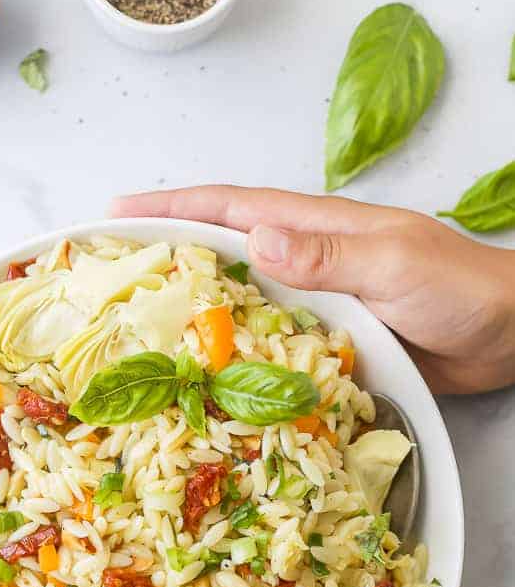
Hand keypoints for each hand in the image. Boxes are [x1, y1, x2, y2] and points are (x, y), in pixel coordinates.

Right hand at [111, 185, 514, 394]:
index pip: (229, 210)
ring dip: (193, 311)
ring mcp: (313, 304)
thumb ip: (329, 254)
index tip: (117, 215)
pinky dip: (234, 354)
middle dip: (167, 257)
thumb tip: (257, 238)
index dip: (172, 209)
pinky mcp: (324, 344)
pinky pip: (266, 346)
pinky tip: (205, 376)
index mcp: (316, 228)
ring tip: (138, 332)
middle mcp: (306, 262)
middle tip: (110, 276)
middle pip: (222, 252)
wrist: (506, 334)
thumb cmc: (460, 289)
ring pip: (239, 303)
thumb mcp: (394, 261)